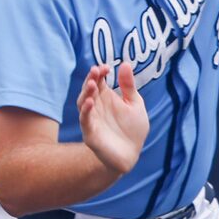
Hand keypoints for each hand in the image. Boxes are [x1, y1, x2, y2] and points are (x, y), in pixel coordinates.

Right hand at [78, 60, 148, 177]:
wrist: (131, 154)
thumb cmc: (132, 129)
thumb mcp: (134, 104)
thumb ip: (129, 86)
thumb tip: (125, 64)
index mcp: (106, 97)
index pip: (99, 81)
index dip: (100, 73)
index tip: (106, 67)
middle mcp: (96, 106)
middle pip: (89, 89)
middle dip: (91, 79)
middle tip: (96, 71)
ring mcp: (92, 119)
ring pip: (83, 103)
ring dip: (86, 93)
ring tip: (93, 84)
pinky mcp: (90, 133)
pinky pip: (84, 120)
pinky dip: (86, 111)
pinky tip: (90, 102)